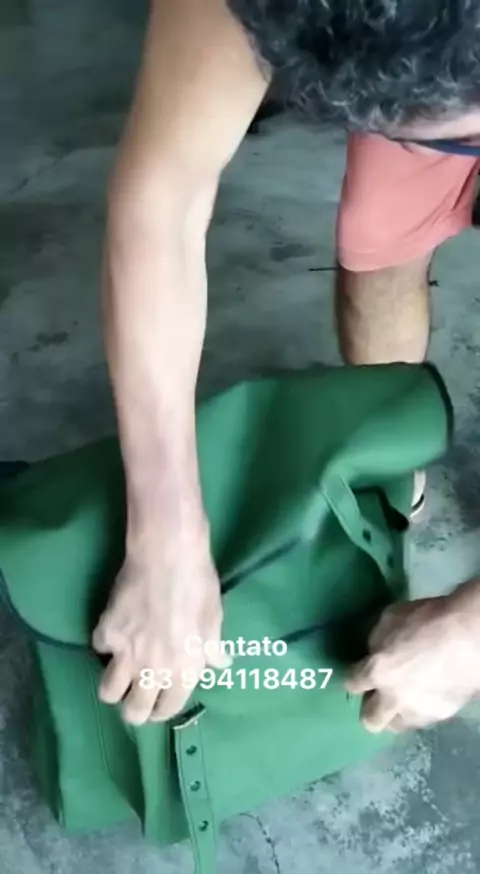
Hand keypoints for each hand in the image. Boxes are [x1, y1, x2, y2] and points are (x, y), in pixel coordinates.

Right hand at [92, 536, 229, 724]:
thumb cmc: (198, 585)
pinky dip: (105, 643)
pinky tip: (115, 630)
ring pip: (108, 692)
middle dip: (134, 709)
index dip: (161, 710)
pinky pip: (99, 648)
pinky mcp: (106, 632)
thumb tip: (220, 664)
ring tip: (119, 673)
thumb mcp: (214, 619)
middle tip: (135, 694)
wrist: (168, 555)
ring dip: (114, 686)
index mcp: (184, 670)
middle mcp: (154, 670)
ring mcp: (127, 654)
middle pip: (134, 712)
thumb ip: (213, 648)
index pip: (168, 709)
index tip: (157, 704)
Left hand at [345, 584, 479, 732]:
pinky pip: (423, 718)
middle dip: (370, 709)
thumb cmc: (428, 619)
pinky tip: (427, 693)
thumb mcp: (391, 618)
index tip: (358, 674)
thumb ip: (377, 639)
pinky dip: (419, 709)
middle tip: (377, 695)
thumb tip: (374, 651)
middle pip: (370, 721)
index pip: (352, 683)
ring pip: (398, 725)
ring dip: (396, 713)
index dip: (353, 678)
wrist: (470, 636)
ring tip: (404, 697)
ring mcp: (419, 711)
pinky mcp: (442, 715)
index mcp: (377, 672)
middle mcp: (394, 699)